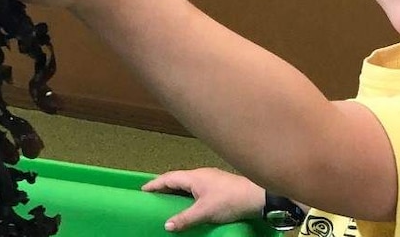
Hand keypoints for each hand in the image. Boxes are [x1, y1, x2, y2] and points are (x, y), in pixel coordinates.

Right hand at [141, 168, 264, 231]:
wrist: (256, 196)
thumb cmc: (229, 200)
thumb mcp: (205, 212)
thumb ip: (185, 218)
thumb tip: (167, 225)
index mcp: (194, 177)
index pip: (169, 178)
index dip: (155, 184)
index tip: (143, 190)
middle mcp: (200, 174)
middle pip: (177, 178)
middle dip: (164, 186)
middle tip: (152, 195)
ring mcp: (210, 178)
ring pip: (187, 182)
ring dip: (176, 189)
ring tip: (167, 199)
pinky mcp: (218, 184)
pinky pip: (196, 186)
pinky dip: (187, 193)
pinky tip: (188, 201)